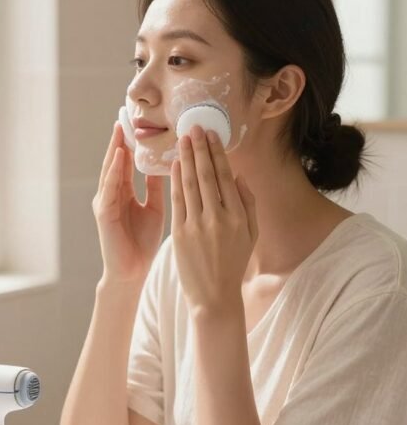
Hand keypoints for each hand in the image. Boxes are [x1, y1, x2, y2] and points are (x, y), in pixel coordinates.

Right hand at [92, 122, 165, 283]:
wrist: (132, 272)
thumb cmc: (142, 242)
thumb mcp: (154, 208)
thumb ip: (156, 186)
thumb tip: (168, 162)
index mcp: (124, 192)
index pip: (128, 161)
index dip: (133, 142)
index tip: (139, 120)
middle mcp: (112, 194)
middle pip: (116, 160)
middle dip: (121, 139)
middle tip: (125, 114)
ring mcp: (105, 202)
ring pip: (111, 170)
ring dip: (116, 149)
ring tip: (121, 128)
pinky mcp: (104, 213)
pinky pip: (109, 187)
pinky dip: (114, 171)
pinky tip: (119, 156)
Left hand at [171, 125, 257, 315]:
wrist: (213, 295)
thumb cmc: (232, 264)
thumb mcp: (250, 235)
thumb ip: (247, 204)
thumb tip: (238, 176)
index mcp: (238, 216)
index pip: (225, 177)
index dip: (217, 153)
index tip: (211, 136)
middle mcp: (219, 218)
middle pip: (206, 175)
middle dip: (199, 149)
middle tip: (194, 128)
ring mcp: (198, 225)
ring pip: (190, 184)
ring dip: (185, 159)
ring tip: (182, 140)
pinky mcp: (181, 234)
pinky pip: (177, 201)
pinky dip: (175, 180)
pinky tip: (173, 165)